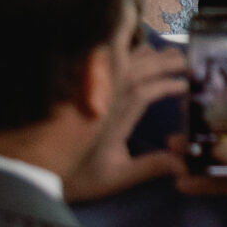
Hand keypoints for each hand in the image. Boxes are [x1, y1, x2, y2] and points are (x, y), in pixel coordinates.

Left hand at [63, 39, 187, 202]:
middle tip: (186, 58)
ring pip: (123, 62)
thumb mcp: (117, 177)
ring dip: (147, 55)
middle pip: (137, 70)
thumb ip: (150, 167)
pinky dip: (124, 50)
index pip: (145, 93)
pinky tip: (137, 49)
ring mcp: (94, 90)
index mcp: (114, 119)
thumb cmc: (80, 176)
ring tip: (169, 51)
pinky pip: (106, 61)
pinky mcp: (85, 88)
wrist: (40, 170)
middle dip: (163, 62)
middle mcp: (105, 98)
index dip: (167, 86)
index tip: (186, 86)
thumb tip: (183, 162)